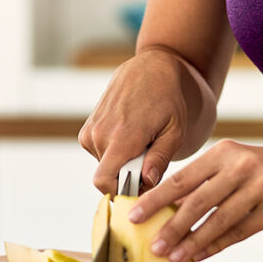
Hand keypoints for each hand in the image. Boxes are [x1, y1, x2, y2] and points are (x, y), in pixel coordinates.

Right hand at [79, 50, 192, 194]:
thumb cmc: (168, 100)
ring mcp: (90, 131)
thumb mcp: (175, 130)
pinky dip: (114, 152)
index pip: (104, 181)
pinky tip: (129, 135)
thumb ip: (160, 158)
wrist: (149, 69)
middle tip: (150, 158)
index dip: (122, 192)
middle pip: (109, 177)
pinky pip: (99, 155)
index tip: (141, 187)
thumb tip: (147, 182)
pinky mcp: (87, 129)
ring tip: (141, 142)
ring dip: (122, 163)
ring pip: (104, 166)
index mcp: (122, 137)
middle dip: (128, 176)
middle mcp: (100, 134)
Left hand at [128, 140, 262, 261]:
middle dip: (170, 225)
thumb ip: (206, 183)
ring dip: (192, 242)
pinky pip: (239, 232)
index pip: (183, 177)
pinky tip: (200, 256)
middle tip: (150, 245)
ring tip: (172, 257)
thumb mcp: (238, 165)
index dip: (156, 198)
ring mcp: (261, 187)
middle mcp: (241, 166)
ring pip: (217, 220)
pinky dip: (216, 245)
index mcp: (225, 152)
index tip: (134, 214)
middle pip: (197, 200)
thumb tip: (167, 208)